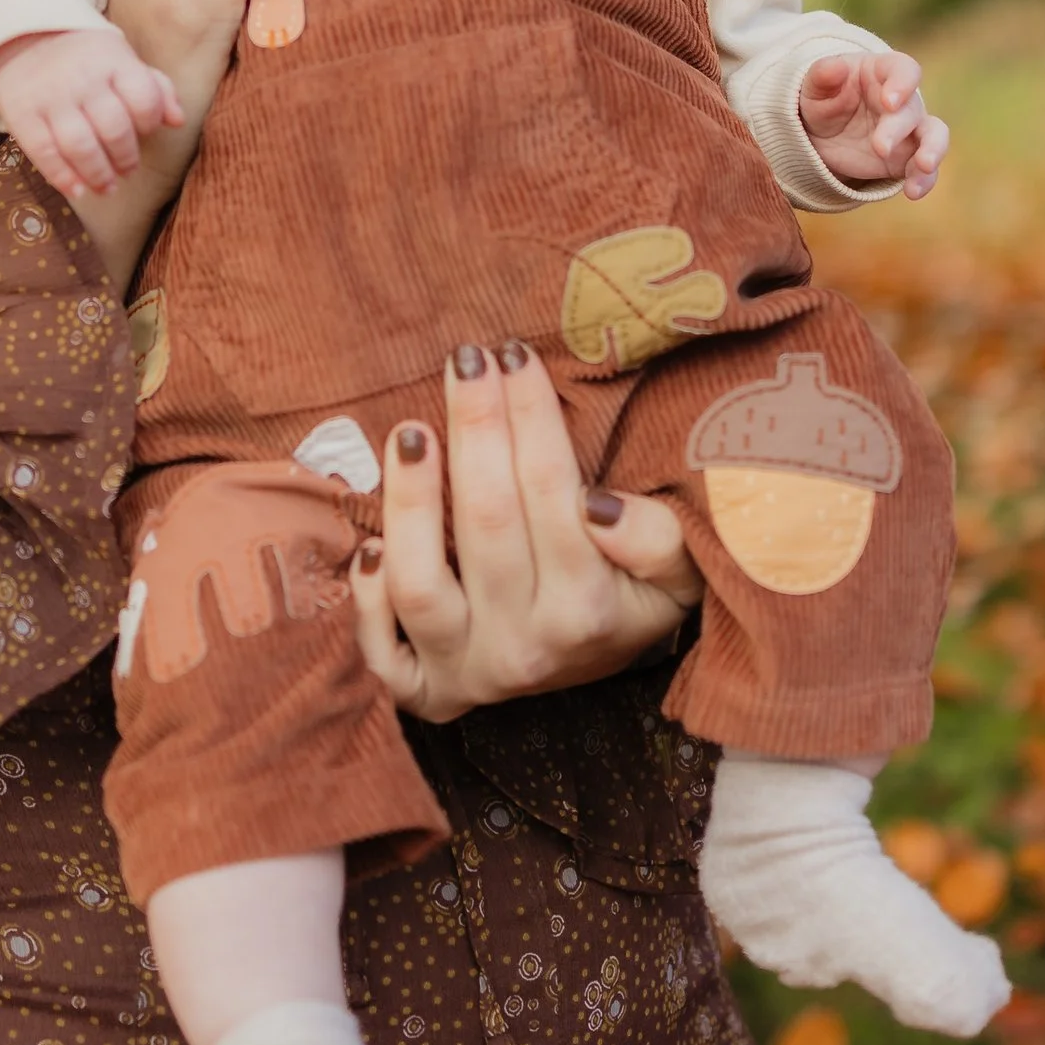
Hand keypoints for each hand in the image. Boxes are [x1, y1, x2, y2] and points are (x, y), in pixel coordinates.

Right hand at [0, 25, 184, 201]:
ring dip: (98, 174)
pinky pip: (43, 152)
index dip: (150, 122)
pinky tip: (77, 190)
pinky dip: (62, 177)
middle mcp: (82, 79)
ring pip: (79, 145)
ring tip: (107, 187)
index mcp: (113, 61)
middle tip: (128, 170)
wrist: (23, 38)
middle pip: (114, 128)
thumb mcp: (122, 61)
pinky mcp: (22, 114)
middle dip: (126, 157)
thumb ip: (155, 88)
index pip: (144, 98)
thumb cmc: (87, 59)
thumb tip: (178, 120)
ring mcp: (50, 97)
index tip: (145, 132)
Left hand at [350, 343, 698, 724]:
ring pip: (420, 583)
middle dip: (475, 427)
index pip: (553, 495)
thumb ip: (662, 540)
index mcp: (588, 612)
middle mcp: (525, 646)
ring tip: (411, 431)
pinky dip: (366, 598)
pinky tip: (368, 539)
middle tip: (467, 359)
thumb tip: (599, 507)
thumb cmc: (630, 596)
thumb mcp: (679, 572)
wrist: (594, 671)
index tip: (514, 355)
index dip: (531, 417)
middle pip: (487, 522)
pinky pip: (380, 653)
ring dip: (410, 500)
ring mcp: (468, 671)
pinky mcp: (424, 689)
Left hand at [798, 48, 947, 197]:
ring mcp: (910, 130)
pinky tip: (913, 192)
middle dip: (897, 128)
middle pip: (912, 109)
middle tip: (879, 147)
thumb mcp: (815, 88)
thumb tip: (835, 66)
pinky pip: (925, 169)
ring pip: (935, 135)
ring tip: (924, 166)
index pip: (905, 69)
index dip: (903, 83)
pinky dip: (924, 179)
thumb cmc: (823, 100)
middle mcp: (903, 100)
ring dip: (933, 149)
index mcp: (882, 73)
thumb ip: (823, 76)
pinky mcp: (908, 158)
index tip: (889, 101)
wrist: (822, 134)